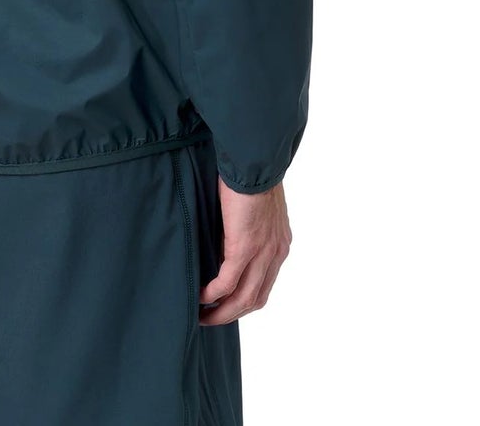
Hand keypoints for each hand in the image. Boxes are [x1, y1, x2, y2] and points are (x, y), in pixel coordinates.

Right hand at [198, 177, 291, 325]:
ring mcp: (262, 252)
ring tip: (201, 315)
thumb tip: (228, 236)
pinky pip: (227, 282)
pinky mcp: (244, 247)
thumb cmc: (251, 173)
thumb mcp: (256, 206)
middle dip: (232, 314)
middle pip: (256, 299)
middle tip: (210, 318)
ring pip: (243, 298)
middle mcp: (276, 253)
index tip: (225, 305)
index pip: (265, 284)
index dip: (244, 300)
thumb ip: (249, 226)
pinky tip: (200, 296)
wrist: (254, 160)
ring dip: (221, 312)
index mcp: (280, 244)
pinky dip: (212, 294)